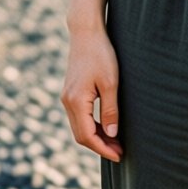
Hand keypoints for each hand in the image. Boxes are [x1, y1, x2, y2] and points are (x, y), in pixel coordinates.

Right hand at [62, 26, 123, 161]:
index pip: (87, 136)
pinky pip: (79, 117)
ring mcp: (67, 97)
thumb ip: (110, 110)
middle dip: (100, 146)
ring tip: (116, 142)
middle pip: (81, 135)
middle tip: (120, 151)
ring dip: (96, 137)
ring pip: (79, 127)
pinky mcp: (71, 92)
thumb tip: (112, 134)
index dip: (103, 149)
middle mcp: (67, 102)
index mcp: (76, 101)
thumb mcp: (111, 83)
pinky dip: (92, 126)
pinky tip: (106, 126)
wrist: (86, 33)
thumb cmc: (101, 54)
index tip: (119, 155)